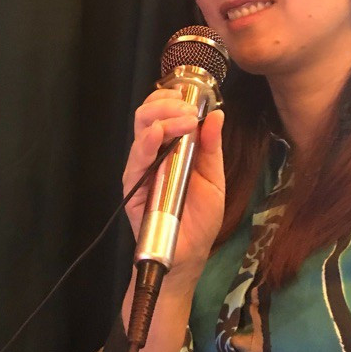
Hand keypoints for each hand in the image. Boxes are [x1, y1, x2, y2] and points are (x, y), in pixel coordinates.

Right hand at [122, 88, 225, 279]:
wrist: (189, 253)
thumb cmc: (201, 216)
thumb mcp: (214, 178)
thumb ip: (212, 146)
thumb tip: (217, 114)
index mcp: (173, 146)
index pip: (164, 111)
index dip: (175, 98)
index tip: (194, 98)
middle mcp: (154, 151)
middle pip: (148, 113)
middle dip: (168, 103)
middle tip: (188, 109)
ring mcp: (142, 166)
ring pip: (141, 128)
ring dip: (163, 117)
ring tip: (183, 119)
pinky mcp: (133, 183)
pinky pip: (136, 158)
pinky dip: (146, 142)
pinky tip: (157, 133)